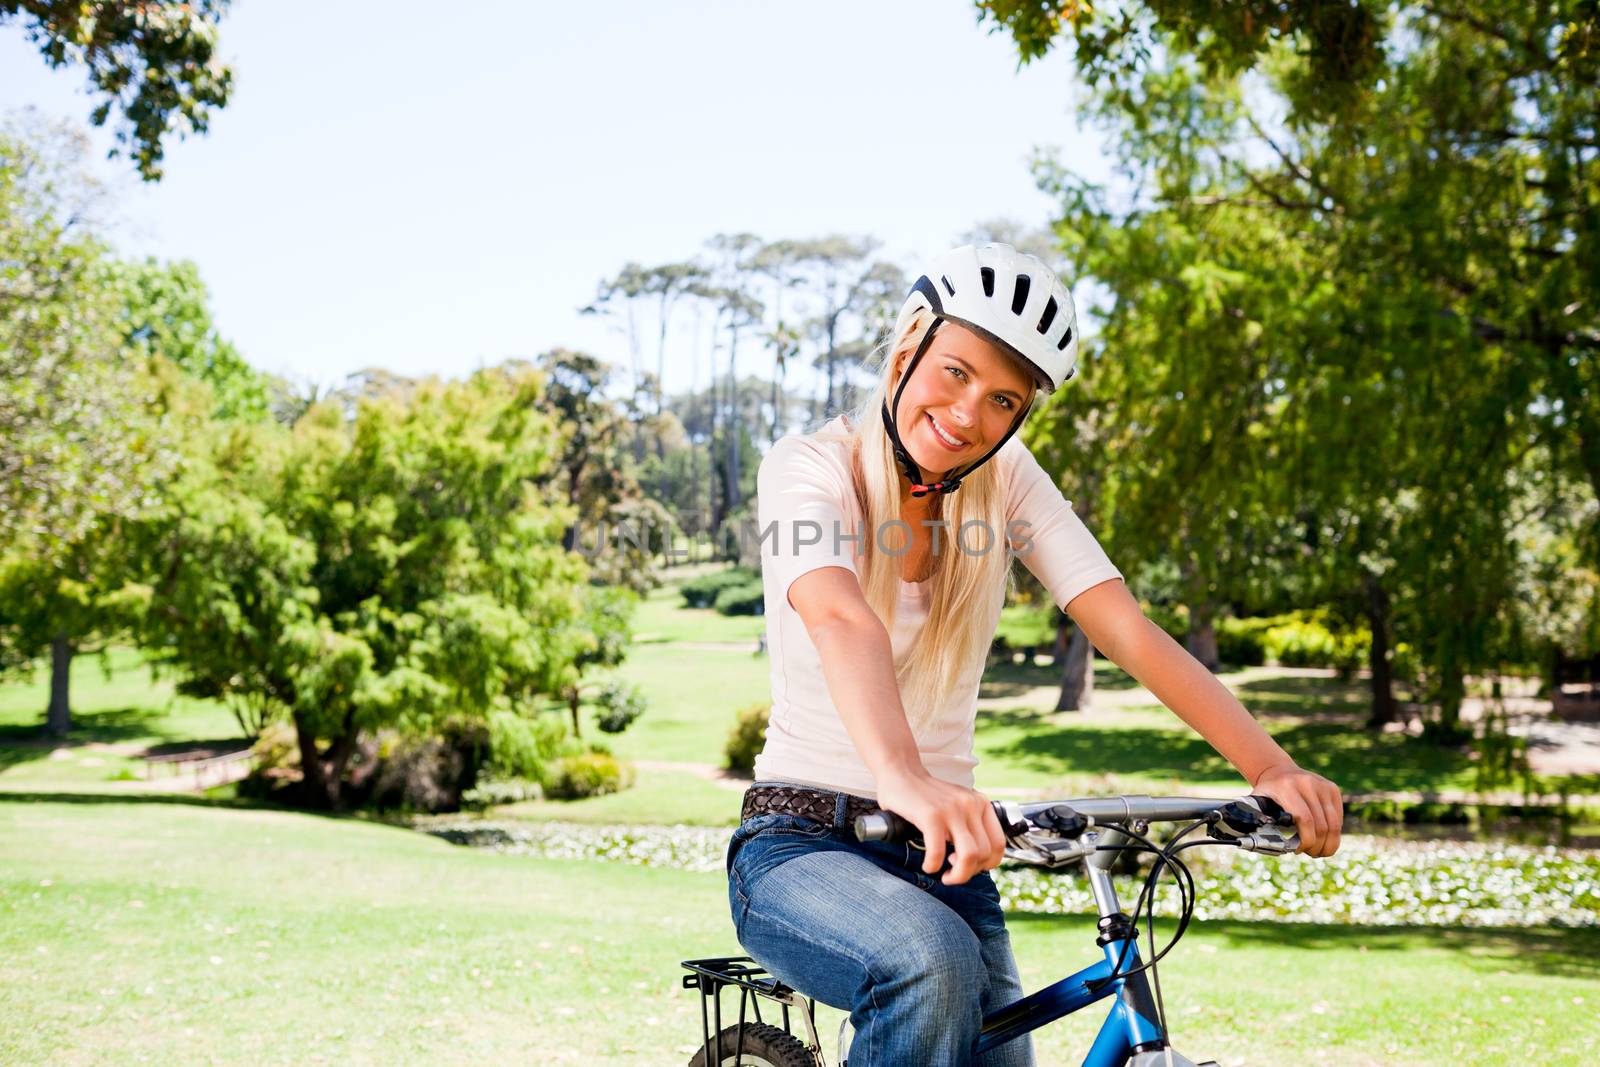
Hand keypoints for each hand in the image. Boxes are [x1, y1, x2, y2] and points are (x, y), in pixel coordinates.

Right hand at [875, 769, 1005, 885]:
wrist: (900, 771)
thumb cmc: (925, 795)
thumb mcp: (957, 805)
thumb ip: (969, 825)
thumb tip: (975, 861)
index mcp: (980, 803)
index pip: (999, 844)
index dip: (988, 864)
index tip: (971, 868)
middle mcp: (971, 805)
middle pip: (985, 854)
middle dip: (969, 873)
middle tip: (953, 874)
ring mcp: (952, 809)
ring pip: (969, 856)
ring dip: (958, 875)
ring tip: (945, 875)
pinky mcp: (931, 815)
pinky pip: (938, 852)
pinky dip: (933, 865)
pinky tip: (928, 865)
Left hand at [1251, 762, 1343, 856]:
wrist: (1278, 771)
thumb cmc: (1267, 793)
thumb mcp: (1258, 803)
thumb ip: (1257, 821)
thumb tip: (1260, 844)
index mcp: (1286, 788)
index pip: (1305, 820)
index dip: (1306, 841)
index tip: (1298, 850)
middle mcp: (1307, 783)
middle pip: (1321, 825)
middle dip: (1318, 846)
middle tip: (1311, 854)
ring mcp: (1322, 785)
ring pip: (1334, 824)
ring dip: (1329, 843)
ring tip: (1320, 852)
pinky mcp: (1332, 788)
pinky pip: (1338, 818)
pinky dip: (1334, 833)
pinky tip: (1324, 840)